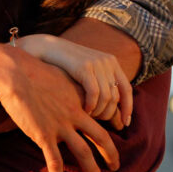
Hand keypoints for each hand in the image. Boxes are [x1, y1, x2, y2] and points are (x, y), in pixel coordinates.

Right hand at [0, 48, 119, 171]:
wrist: (15, 73)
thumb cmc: (32, 70)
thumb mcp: (57, 75)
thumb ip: (66, 86)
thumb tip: (65, 88)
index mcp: (79, 99)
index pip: (104, 114)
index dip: (113, 124)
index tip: (116, 132)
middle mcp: (75, 114)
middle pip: (101, 138)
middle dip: (110, 154)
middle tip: (115, 166)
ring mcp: (60, 126)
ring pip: (83, 152)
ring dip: (92, 169)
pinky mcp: (43, 135)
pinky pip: (54, 160)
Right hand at [17, 34, 131, 127]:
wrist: (44, 48)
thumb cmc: (63, 65)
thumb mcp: (86, 71)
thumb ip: (99, 83)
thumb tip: (112, 108)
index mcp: (110, 62)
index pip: (126, 89)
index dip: (128, 108)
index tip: (124, 124)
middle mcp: (107, 61)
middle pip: (116, 96)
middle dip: (109, 113)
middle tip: (99, 121)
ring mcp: (96, 63)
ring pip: (107, 97)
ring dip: (98, 111)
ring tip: (89, 116)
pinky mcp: (84, 67)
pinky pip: (95, 93)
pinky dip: (91, 105)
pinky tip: (84, 110)